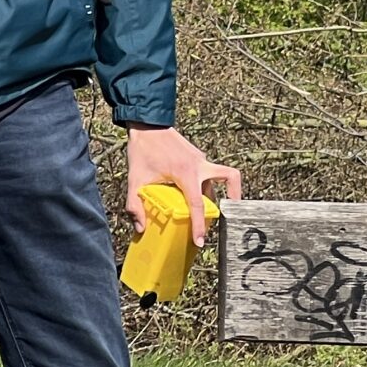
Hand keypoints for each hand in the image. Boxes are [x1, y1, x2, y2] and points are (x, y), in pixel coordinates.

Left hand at [125, 126, 241, 247]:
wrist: (147, 124)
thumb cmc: (142, 151)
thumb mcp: (134, 180)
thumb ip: (135, 206)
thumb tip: (141, 227)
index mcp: (186, 173)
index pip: (198, 204)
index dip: (199, 225)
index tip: (201, 241)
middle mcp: (200, 165)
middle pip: (230, 179)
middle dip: (232, 198)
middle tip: (220, 218)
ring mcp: (201, 159)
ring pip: (218, 179)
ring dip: (213, 194)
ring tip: (201, 209)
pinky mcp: (198, 156)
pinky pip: (208, 173)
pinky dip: (203, 185)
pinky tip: (187, 192)